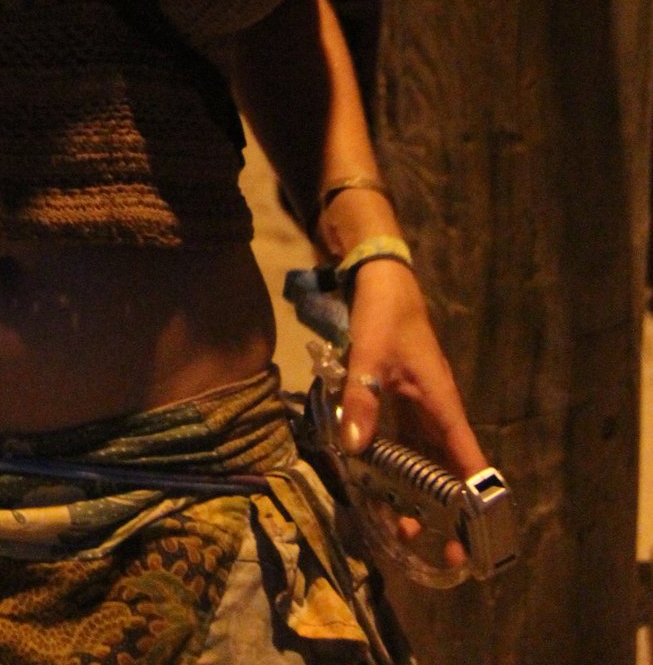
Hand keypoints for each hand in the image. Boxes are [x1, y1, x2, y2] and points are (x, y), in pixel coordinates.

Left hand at [341, 259, 487, 566]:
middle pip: (451, 469)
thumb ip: (361, 399)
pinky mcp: (404, 400)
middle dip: (449, 511)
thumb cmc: (385, 316)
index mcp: (443, 404)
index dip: (475, 501)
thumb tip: (355, 446)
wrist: (382, 280)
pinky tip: (384, 486)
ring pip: (429, 460)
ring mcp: (422, 407)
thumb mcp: (369, 355)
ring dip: (421, 493)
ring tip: (404, 527)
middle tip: (439, 550)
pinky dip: (401, 467)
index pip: (468, 461)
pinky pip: (408, 442)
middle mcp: (438, 411)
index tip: (474, 538)